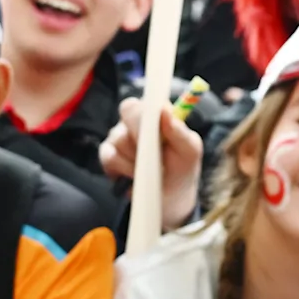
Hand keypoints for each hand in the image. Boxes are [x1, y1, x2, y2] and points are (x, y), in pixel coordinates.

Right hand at [101, 97, 204, 232]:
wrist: (169, 198)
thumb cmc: (181, 168)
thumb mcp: (190, 152)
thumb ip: (179, 131)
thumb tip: (165, 110)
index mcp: (158, 114)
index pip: (147, 100)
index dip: (148, 108)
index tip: (154, 121)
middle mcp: (136, 120)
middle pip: (128, 110)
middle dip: (142, 134)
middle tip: (153, 153)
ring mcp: (119, 136)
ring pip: (120, 138)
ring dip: (136, 159)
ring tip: (149, 170)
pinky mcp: (108, 155)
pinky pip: (109, 156)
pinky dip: (123, 169)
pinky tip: (134, 177)